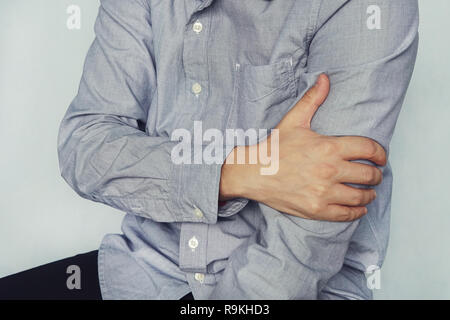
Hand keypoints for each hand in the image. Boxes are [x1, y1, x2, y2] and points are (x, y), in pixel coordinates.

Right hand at [219, 74, 385, 221]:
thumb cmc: (274, 148)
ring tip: (369, 191)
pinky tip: (359, 208)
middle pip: (369, 174)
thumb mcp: (294, 120)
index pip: (368, 149)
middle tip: (374, 174)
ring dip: (369, 194)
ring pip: (361, 196)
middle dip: (376, 174)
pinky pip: (346, 213)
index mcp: (328, 147)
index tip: (381, 157)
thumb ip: (313, 99)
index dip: (380, 153)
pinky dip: (357, 211)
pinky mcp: (316, 209)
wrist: (253, 173)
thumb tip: (325, 78)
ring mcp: (323, 192)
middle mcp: (329, 170)